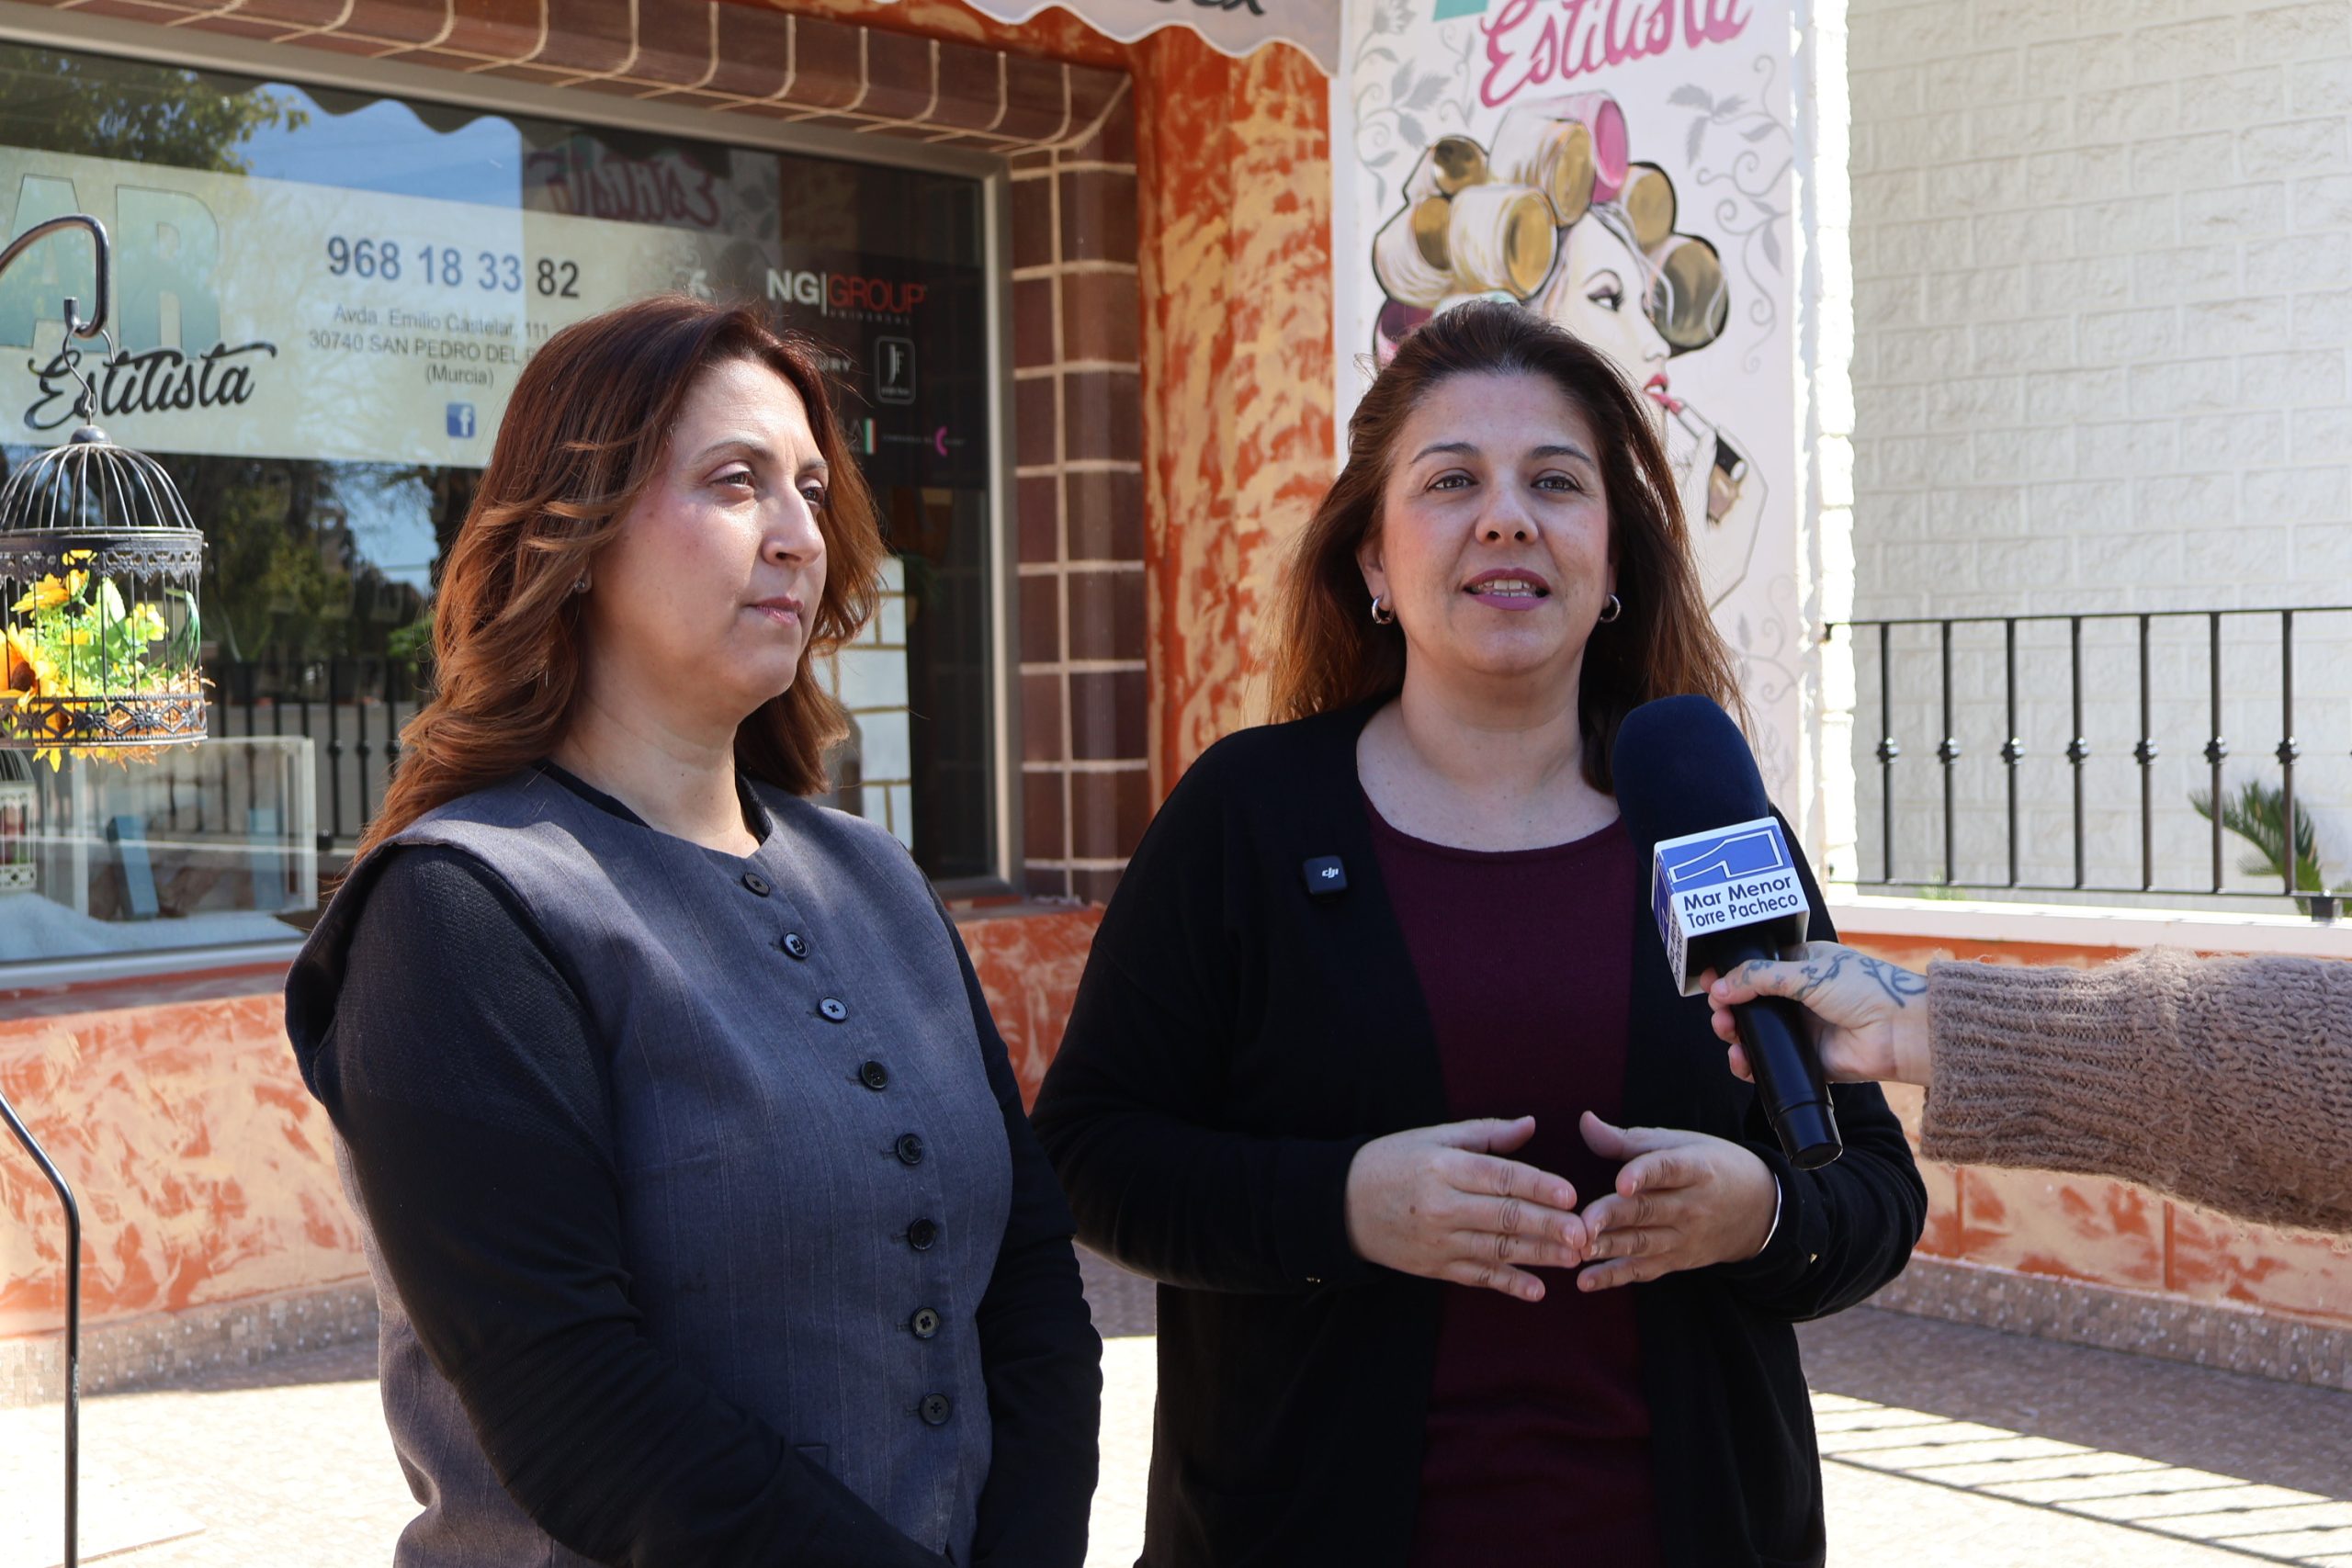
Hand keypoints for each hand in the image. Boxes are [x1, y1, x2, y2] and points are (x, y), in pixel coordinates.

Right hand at [1344, 1116, 1589, 1301]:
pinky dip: (1508, 1284)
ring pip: (1497, 1249)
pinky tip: (1537, 1290)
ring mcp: (1438, 1241)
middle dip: (1548, 1226)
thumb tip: (1531, 1125)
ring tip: (1573, 1258)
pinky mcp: (1435, 1267)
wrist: (1342, 1205)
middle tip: (1583, 1233)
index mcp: (1444, 1167)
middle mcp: (1442, 1206)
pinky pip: (1477, 1277)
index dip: (1538, 1186)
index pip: (1500, 1176)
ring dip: (1538, 1256)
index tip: (1571, 1194)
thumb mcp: (1433, 1138)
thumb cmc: (1393, 1163)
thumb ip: (1486, 1134)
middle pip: (1504, 1216)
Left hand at [1574, 1113, 1777, 1290]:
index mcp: (1695, 1168)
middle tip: (1580, 1224)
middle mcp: (1691, 1206)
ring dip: (1608, 1248)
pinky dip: (1614, 1276)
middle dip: (1612, 1218)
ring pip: (1643, 1243)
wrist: (1759, 1209)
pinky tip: (1586, 1281)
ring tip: (1577, 1250)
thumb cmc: (1711, 1166)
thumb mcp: (1680, 1144)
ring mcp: (1684, 1237)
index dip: (1645, 1174)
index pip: (1668, 1170)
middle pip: (1648, 1211)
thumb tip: (1585, 1122)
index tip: (1622, 1182)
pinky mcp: (1677, 1260)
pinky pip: (1644, 1270)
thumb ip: (1628, 1139)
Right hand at [1701, 941, 1932, 1088]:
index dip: (1731, 975)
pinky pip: (1770, 1064)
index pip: (1756, 968)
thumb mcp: (1808, 972)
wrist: (1901, 1031)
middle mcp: (1799, 997)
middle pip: (1749, 1003)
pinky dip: (1750, 1065)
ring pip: (1755, 1034)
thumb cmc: (1866, 989)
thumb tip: (1719, 987)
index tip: (1708, 982)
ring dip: (1735, 1035)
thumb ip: (1760, 977)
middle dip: (1728, 1008)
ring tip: (1728, 1035)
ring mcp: (1802, 1030)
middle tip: (1718, 1013)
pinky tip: (1741, 1061)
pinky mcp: (1805, 1060)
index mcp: (1802, 966)